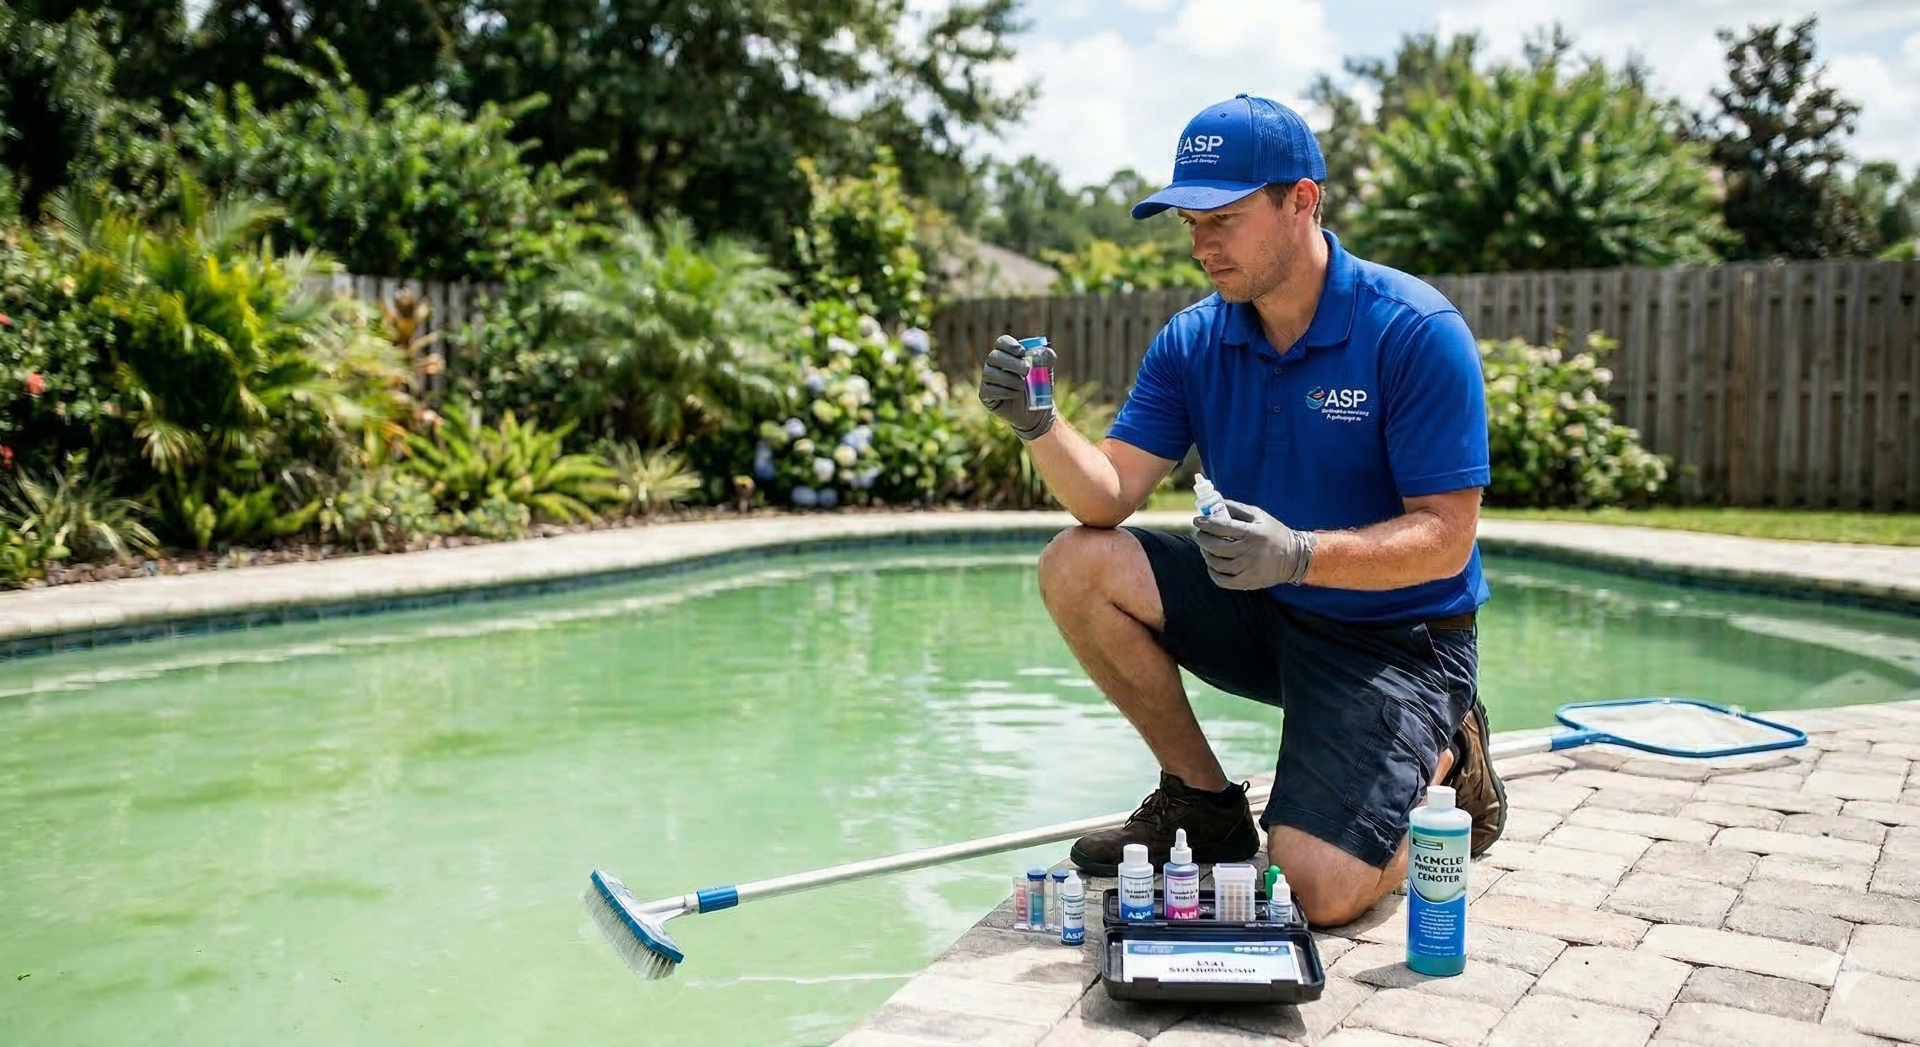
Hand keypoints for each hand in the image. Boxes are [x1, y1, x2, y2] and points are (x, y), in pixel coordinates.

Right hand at [977, 334, 1054, 440]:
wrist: (1037, 411)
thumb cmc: (1039, 386)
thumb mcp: (1047, 370)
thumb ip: (1046, 356)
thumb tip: (1040, 351)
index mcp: (1007, 353)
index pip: (1001, 342)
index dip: (1010, 345)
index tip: (1022, 352)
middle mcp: (994, 364)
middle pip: (994, 356)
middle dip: (1012, 362)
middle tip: (1027, 370)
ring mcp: (988, 379)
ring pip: (991, 373)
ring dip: (1010, 379)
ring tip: (1024, 386)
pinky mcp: (985, 395)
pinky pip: (989, 390)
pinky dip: (1004, 391)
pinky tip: (1015, 395)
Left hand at [1193, 500, 1316, 588]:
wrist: (1295, 558)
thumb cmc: (1274, 533)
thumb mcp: (1259, 516)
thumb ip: (1237, 509)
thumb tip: (1216, 504)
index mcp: (1252, 533)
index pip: (1221, 527)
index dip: (1206, 523)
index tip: (1197, 520)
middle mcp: (1249, 552)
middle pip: (1215, 546)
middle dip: (1202, 539)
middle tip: (1199, 534)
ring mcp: (1247, 569)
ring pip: (1216, 564)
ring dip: (1206, 554)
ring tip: (1206, 548)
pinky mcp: (1247, 582)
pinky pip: (1222, 580)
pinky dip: (1213, 572)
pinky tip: (1213, 564)